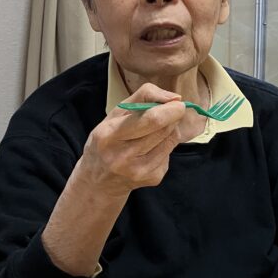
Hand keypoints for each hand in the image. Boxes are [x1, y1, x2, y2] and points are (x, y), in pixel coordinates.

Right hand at [75, 83, 204, 197]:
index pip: (150, 120)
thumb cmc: (107, 141)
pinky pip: (169, 154)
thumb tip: (175, 98)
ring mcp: (139, 170)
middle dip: (173, 117)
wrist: (99, 180)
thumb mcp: (114, 114)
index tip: (178, 103)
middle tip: (172, 111)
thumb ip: (143, 97)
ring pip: (171, 140)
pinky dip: (166, 146)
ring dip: (170, 130)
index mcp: (109, 135)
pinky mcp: (152, 178)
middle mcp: (123, 156)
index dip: (170, 110)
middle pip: (163, 129)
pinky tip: (151, 148)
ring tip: (155, 131)